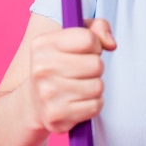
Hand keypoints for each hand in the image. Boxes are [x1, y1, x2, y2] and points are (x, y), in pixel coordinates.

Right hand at [29, 18, 115, 133]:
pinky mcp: (56, 116)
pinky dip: (93, 103)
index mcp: (43, 44)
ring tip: (80, 86)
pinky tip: (78, 101)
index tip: (87, 50)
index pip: (88, 39)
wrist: (34, 102)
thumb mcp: (75, 37)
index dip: (95, 45)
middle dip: (96, 67)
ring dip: (95, 86)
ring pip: (98, 86)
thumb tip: (111, 44)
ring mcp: (47, 94)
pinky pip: (95, 106)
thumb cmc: (60, 64)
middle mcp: (42, 68)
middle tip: (82, 71)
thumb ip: (98, 28)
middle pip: (96, 64)